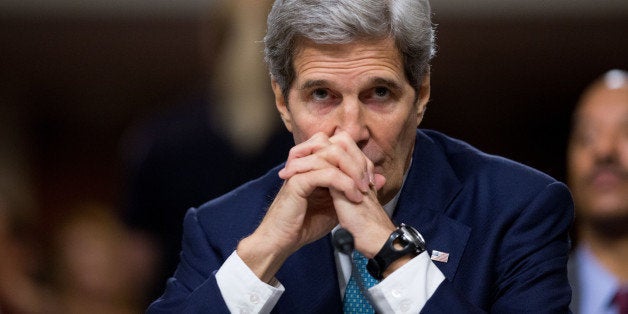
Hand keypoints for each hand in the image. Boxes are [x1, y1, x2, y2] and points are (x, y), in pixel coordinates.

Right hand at [237, 131, 384, 281]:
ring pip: (332, 154)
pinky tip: (353, 197)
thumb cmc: (306, 224)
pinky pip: (325, 173)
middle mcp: (307, 162)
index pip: (340, 145)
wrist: (284, 240)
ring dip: (353, 171)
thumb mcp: (338, 204)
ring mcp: (300, 169)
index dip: (358, 158)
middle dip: (357, 161)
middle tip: (367, 183)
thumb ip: (355, 188)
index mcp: (314, 164)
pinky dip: (344, 184)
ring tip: (361, 190)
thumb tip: (379, 179)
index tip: (370, 180)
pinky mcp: (296, 181)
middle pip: (336, 143)